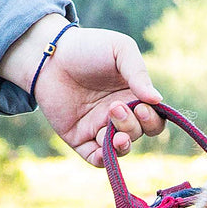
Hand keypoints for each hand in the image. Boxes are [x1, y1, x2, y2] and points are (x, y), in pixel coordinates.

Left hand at [0, 14, 164, 165]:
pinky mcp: (81, 139)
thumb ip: (139, 73)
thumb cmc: (87, 48)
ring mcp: (100, 129)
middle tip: (115, 108)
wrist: (49, 56)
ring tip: (114, 132)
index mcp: (133, 97)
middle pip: (138, 134)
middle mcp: (119, 117)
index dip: (152, 120)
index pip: (153, 120)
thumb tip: (157, 100)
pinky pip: (97, 159)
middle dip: (131, 126)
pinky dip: (104, 159)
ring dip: (122, 143)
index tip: (141, 107)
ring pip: (120, 148)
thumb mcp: (120, 50)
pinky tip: (104, 149)